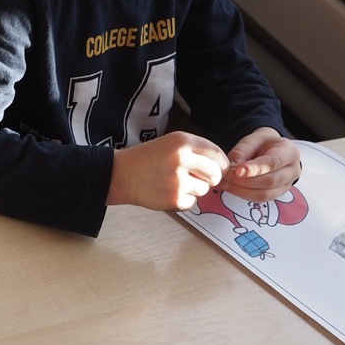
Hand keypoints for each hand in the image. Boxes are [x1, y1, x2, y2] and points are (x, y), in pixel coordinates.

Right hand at [107, 131, 228, 210]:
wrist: (121, 174)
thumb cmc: (148, 158)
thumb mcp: (171, 143)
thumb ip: (196, 150)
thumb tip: (223, 166)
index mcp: (182, 142)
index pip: (216, 153)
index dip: (221, 163)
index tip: (219, 168)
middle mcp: (181, 159)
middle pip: (215, 174)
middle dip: (211, 178)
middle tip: (198, 178)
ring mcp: (178, 181)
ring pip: (204, 189)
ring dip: (195, 189)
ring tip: (175, 183)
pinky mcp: (174, 199)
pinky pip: (193, 202)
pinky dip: (184, 200)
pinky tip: (169, 192)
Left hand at [223, 128, 299, 201]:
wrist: (269, 150)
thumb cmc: (261, 144)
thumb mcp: (251, 141)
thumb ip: (241, 152)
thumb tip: (232, 167)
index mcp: (289, 152)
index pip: (273, 162)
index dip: (255, 168)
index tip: (238, 171)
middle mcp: (293, 170)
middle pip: (271, 181)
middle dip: (246, 181)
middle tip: (227, 177)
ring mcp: (287, 184)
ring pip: (265, 194)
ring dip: (242, 190)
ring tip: (226, 183)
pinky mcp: (277, 194)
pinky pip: (261, 199)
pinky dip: (244, 195)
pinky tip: (232, 188)